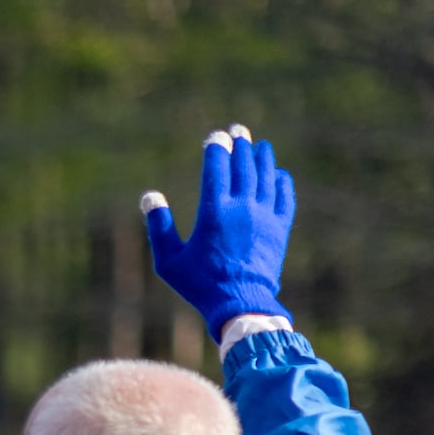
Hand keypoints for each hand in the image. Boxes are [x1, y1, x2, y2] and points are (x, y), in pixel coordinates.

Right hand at [142, 124, 295, 331]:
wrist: (241, 303)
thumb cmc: (200, 284)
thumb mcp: (169, 261)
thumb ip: (159, 227)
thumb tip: (150, 196)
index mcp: (214, 212)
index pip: (217, 168)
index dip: (216, 149)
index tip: (215, 137)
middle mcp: (242, 207)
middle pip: (243, 165)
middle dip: (240, 144)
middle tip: (238, 131)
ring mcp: (264, 216)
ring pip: (266, 176)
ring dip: (262, 157)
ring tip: (259, 146)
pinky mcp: (280, 228)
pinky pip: (284, 196)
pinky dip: (281, 181)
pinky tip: (277, 174)